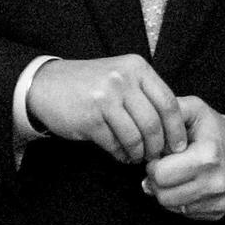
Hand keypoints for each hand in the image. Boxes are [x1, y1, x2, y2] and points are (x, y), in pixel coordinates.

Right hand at [26, 55, 186, 163]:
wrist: (46, 84)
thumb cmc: (90, 84)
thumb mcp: (122, 76)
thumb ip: (145, 93)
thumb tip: (172, 127)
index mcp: (137, 67)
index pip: (169, 102)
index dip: (176, 128)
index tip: (178, 145)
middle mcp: (123, 79)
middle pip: (154, 122)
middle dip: (159, 145)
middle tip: (157, 156)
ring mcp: (106, 98)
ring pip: (136, 136)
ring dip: (139, 153)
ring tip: (137, 157)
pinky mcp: (90, 118)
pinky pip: (115, 144)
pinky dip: (122, 154)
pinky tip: (122, 156)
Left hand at [144, 96, 224, 221]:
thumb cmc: (215, 129)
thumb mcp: (194, 109)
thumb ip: (169, 112)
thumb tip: (147, 136)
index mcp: (207, 156)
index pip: (160, 174)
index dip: (153, 164)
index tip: (161, 155)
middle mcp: (215, 182)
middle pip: (163, 195)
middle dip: (156, 180)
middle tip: (164, 166)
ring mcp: (218, 200)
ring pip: (171, 207)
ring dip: (166, 191)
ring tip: (175, 174)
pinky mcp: (218, 212)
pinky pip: (184, 213)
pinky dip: (180, 199)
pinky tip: (187, 183)